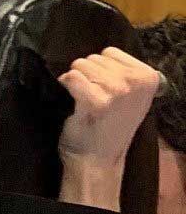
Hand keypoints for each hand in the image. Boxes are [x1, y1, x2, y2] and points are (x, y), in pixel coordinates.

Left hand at [58, 47, 159, 168]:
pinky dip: (65, 85)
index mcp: (148, 77)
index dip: (100, 68)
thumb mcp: (130, 97)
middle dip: (88, 74)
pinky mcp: (96, 102)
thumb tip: (98, 57)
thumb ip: (123, 74)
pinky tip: (72, 100)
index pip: (111, 52)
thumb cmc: (110, 130)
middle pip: (96, 57)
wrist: (97, 161)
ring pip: (82, 65)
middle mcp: (135, 81)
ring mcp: (117, 91)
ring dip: (76, 80)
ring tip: (83, 100)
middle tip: (91, 97)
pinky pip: (72, 78)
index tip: (101, 87)